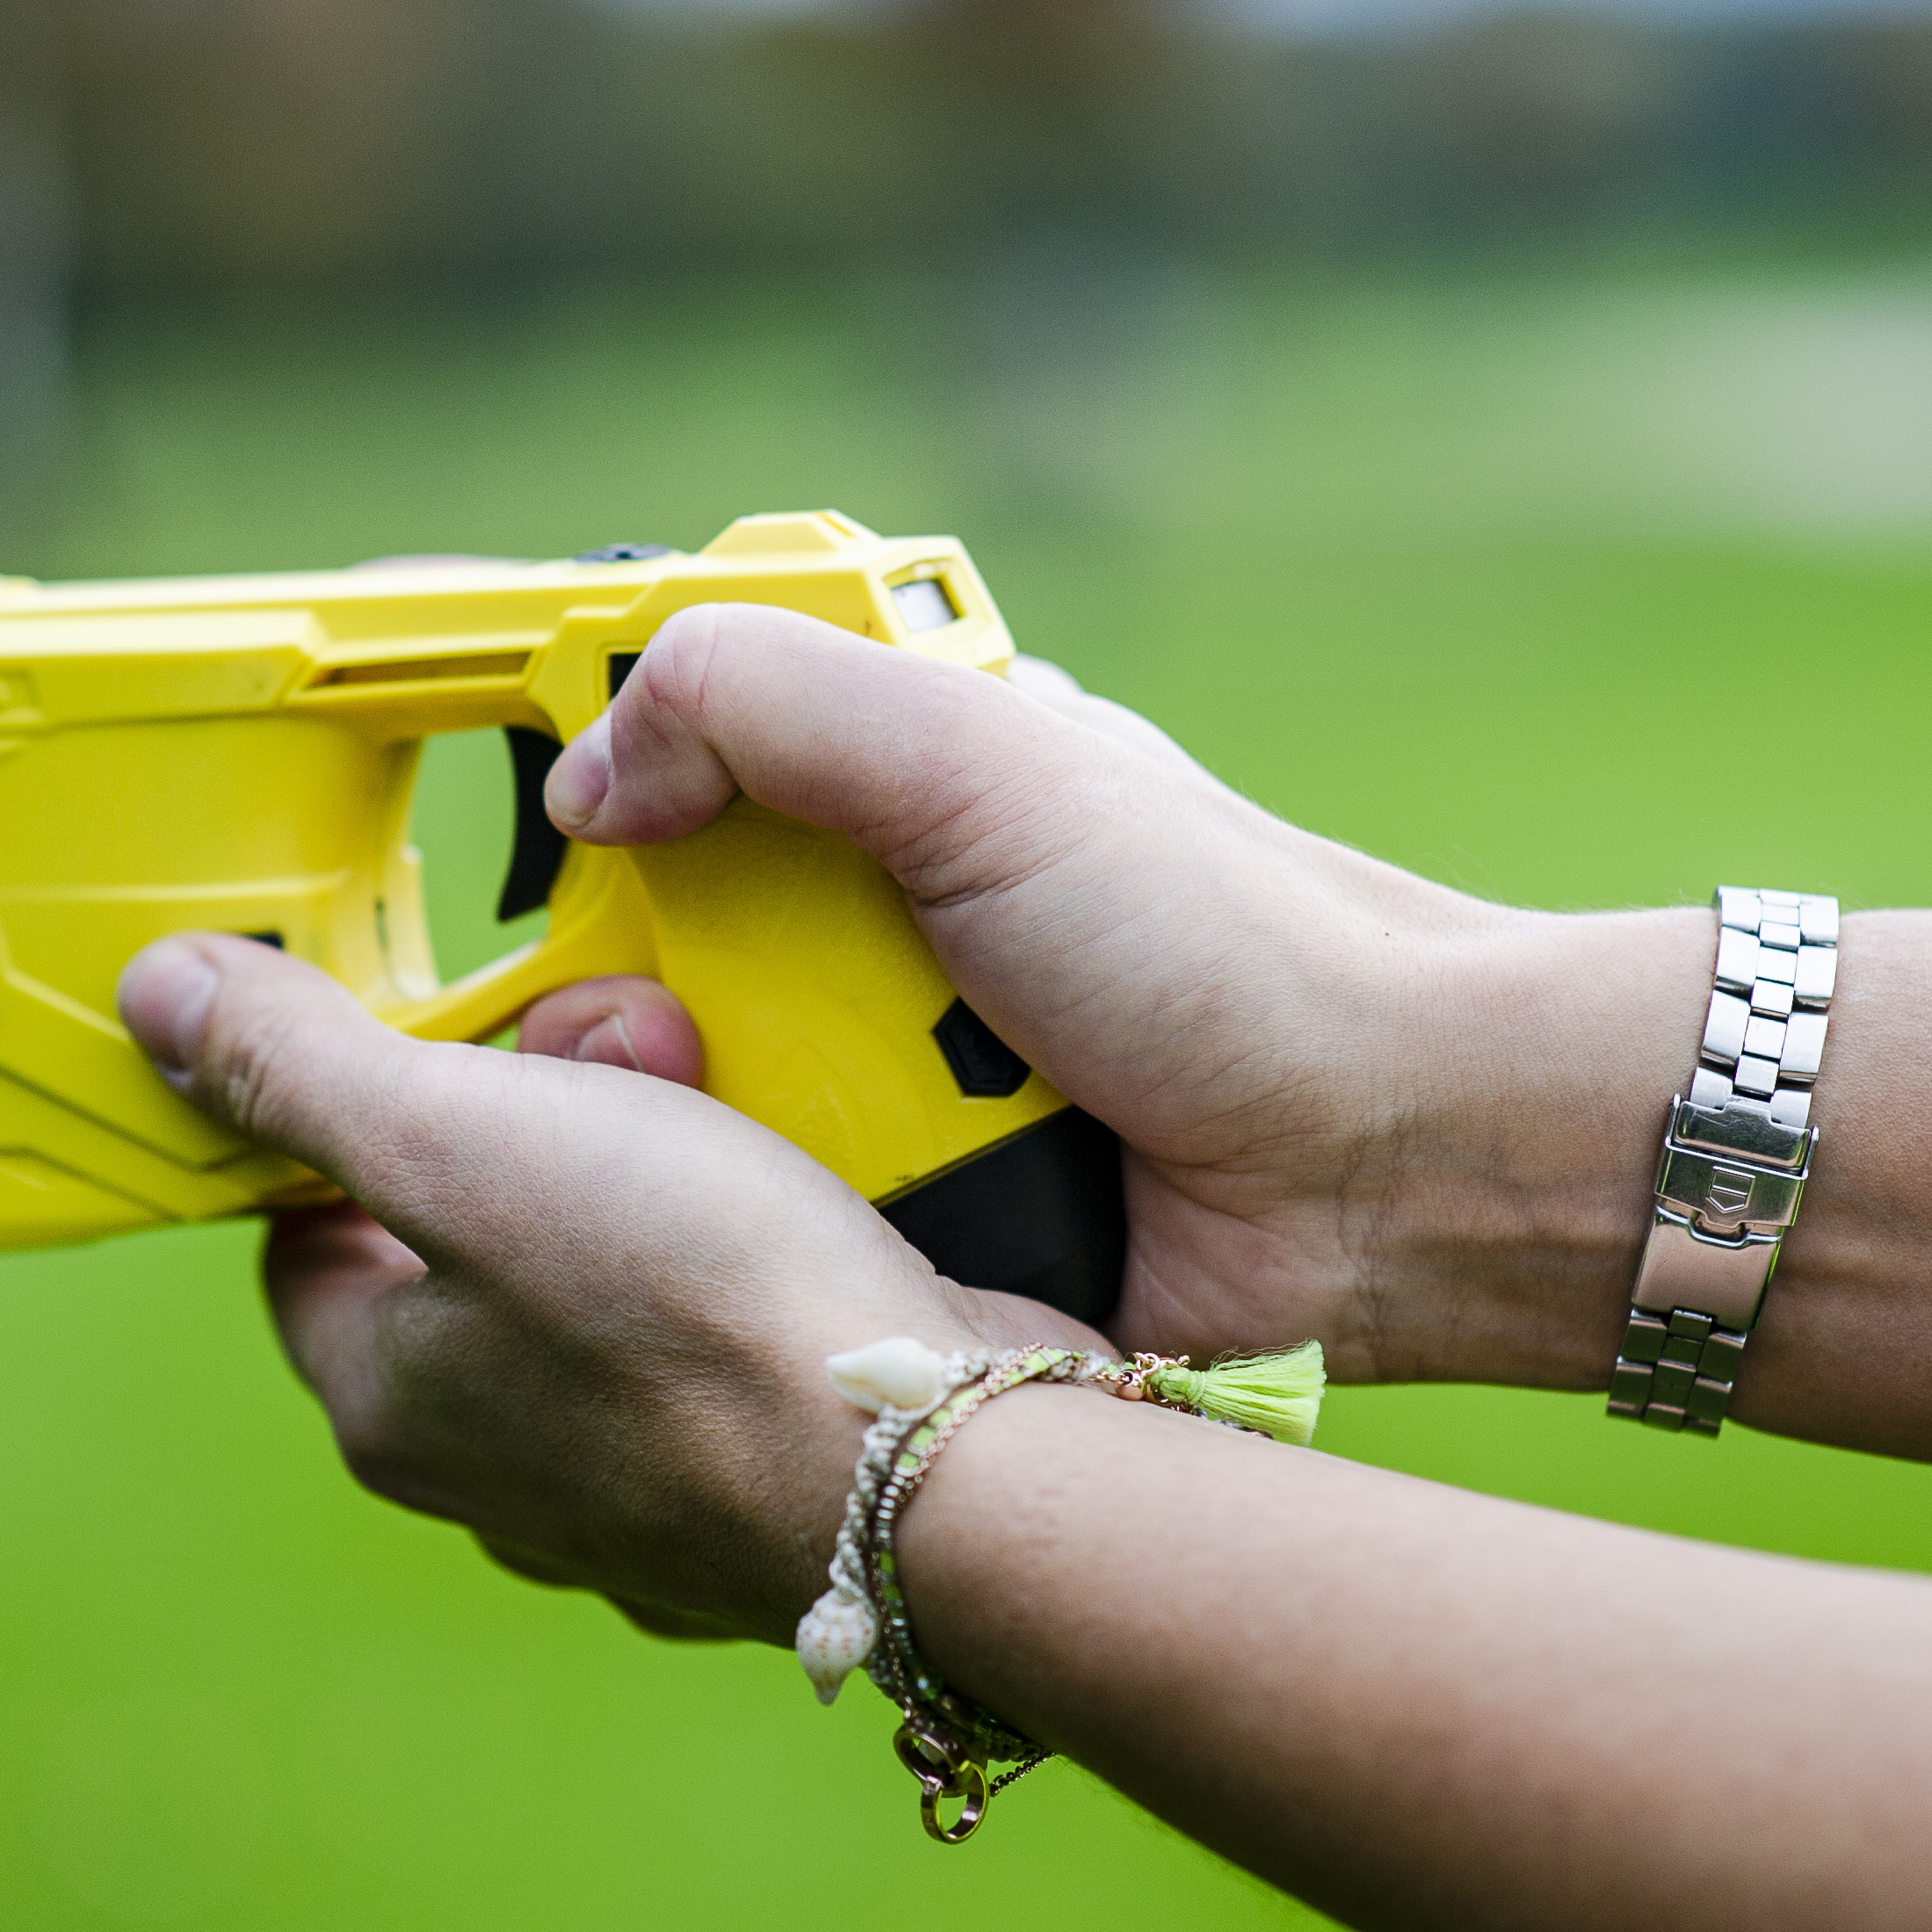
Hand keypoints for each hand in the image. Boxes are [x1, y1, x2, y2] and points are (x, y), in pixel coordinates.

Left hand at [112, 932, 1100, 1638]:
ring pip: (603, 1285)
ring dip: (650, 1170)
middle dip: (535, 1119)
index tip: (439, 1036)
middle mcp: (496, 1476)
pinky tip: (803, 1201)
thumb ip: (299, 1067)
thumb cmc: (700, 1315)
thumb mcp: (459, 1135)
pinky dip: (751, 1252)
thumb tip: (156, 1001)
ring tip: (719, 1108)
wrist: (948, 1469)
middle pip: (464, 1248)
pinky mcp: (764, 1482)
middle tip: (610, 1054)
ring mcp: (637, 1494)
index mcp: (389, 1403)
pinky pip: (724, 1332)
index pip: (304, 1237)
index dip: (350, 1115)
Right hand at [537, 605, 1706, 1385]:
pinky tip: (794, 1226)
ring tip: (755, 1134)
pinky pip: (769, 1219)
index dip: (585, 787)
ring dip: (698, 1117)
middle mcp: (868, 922)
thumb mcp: (981, 765)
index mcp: (887, 781)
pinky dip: (770, 1221)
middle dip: (617, 992)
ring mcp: (880, 1075)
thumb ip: (767, 705)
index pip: (664, 749)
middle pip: (631, 940)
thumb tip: (585, 779)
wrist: (1384, 1171)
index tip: (547, 839)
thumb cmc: (1225, 946)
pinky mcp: (903, 1215)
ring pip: (679, 1094)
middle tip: (658, 1028)